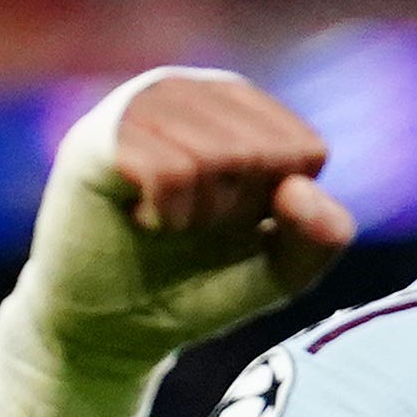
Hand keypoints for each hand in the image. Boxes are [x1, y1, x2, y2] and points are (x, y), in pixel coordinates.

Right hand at [0, 68, 361, 416]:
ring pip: (220, 156)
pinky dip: (168, 215)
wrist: (108, 327)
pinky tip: (141, 217)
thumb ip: (319, 238)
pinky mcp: (98, 137)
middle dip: (238, 211)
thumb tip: (301, 188)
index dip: (279, 208)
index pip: (305, 150)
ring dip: (200, 215)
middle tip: (192, 225)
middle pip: (264, 153)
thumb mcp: (279, 271)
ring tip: (166, 220)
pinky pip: (171, 170)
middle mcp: (187, 89)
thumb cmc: (194, 283)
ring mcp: (137, 105)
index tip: (235, 222)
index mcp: (237, 106)